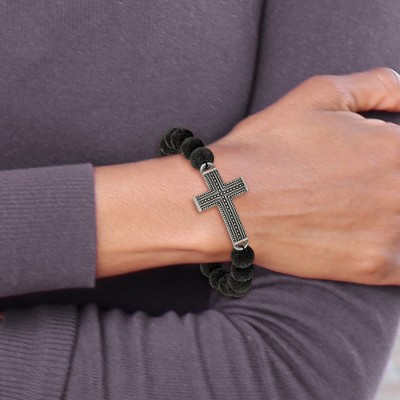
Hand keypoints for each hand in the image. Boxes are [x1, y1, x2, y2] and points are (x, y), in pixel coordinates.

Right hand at [209, 67, 399, 284]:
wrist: (226, 201)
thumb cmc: (266, 147)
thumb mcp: (318, 94)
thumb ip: (378, 85)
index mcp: (394, 146)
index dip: (390, 158)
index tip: (366, 167)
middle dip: (386, 185)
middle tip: (347, 188)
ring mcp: (390, 232)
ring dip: (388, 217)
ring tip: (348, 210)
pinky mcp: (372, 266)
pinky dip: (390, 252)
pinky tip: (363, 240)